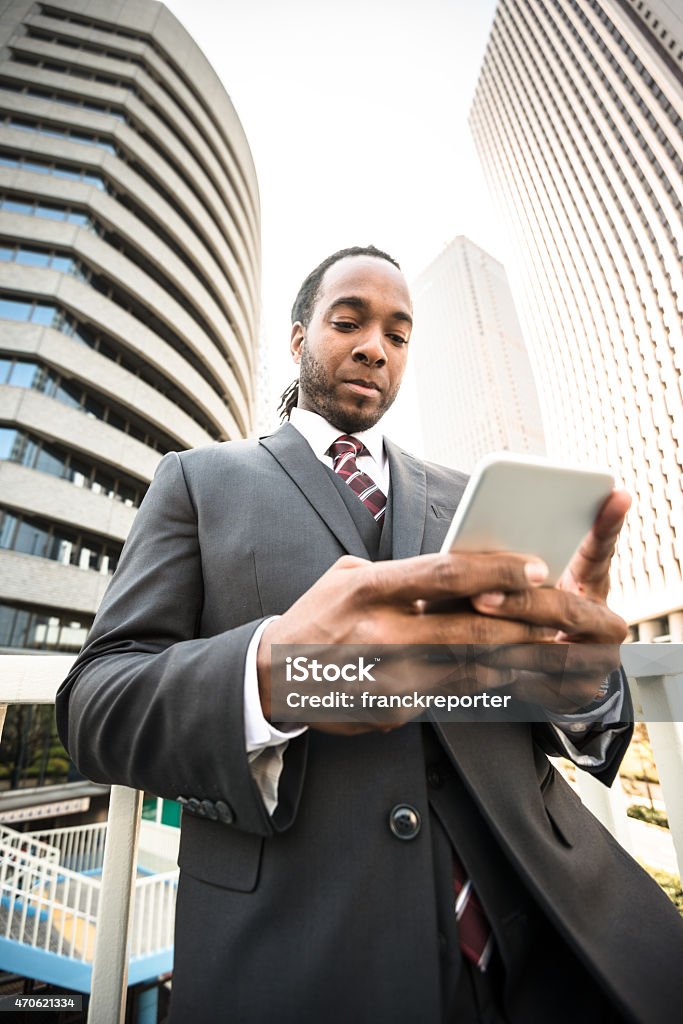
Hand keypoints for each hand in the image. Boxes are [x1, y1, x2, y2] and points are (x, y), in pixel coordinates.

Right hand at [256, 550, 618, 731]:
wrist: (273, 677)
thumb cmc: (318, 617)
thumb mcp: (347, 577)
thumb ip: (399, 574)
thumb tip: (456, 572)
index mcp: (369, 588)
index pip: (444, 574)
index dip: (495, 570)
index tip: (534, 567)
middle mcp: (379, 632)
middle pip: (469, 628)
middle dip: (523, 625)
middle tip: (560, 620)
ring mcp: (386, 676)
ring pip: (468, 667)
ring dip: (515, 660)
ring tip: (550, 650)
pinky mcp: (391, 710)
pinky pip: (446, 693)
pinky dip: (478, 684)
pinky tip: (506, 678)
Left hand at [471, 488, 631, 711]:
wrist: (543, 672)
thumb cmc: (524, 613)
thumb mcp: (525, 585)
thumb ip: (514, 565)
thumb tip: (471, 547)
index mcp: (591, 585)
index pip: (600, 550)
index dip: (608, 525)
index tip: (615, 494)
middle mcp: (604, 622)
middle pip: (566, 610)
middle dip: (520, 603)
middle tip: (481, 596)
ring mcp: (598, 660)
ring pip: (551, 652)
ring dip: (504, 643)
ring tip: (465, 634)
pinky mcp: (579, 693)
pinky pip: (540, 686)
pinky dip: (505, 676)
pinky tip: (475, 665)